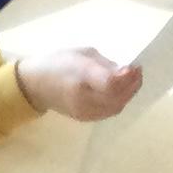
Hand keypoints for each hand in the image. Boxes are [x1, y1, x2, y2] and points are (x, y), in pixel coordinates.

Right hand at [16, 47, 142, 121]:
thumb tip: (126, 72)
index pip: (110, 84)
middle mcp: (82, 99)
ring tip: (131, 80)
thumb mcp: (84, 54)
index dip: (127, 77)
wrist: (35, 85)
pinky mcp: (85, 118)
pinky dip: (119, 101)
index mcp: (80, 78)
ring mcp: (83, 112)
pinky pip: (109, 111)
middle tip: (137, 71)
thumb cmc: (59, 63)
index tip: (135, 66)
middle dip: (132, 84)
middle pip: (117, 98)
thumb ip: (106, 64)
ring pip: (116, 106)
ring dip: (128, 94)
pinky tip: (121, 91)